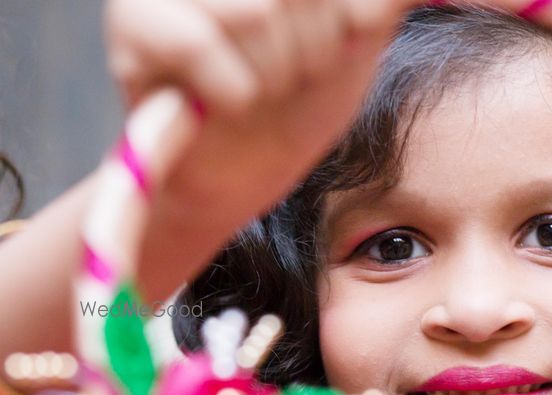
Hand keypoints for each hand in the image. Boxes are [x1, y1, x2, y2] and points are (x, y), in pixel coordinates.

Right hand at [104, 0, 418, 252]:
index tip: (379, 34)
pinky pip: (205, 49)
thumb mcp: (357, 32)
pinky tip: (224, 106)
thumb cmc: (298, 107)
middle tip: (292, 76)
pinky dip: (233, 93)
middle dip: (319, 46)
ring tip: (258, 91)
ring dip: (276, 74)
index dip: (358, 18)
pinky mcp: (134, 24)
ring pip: (258, 15)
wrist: (240, 182)